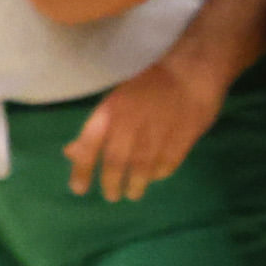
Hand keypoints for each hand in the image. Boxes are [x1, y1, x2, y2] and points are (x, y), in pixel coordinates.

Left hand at [66, 54, 221, 202]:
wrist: (193, 69)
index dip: (82, 169)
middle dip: (111, 184)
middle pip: (116, 162)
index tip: (78, 189)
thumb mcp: (117, 98)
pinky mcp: (181, 140)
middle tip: (112, 195)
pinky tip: (154, 176)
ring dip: (135, 185)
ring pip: (141, 169)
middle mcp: (131, 123)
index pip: (90, 144)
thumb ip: (96, 128)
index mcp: (112, 109)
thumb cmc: (151, 80)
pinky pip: (165, 166)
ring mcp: (157, 133)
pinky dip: (157, 174)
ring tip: (133, 193)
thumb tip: (72, 153)